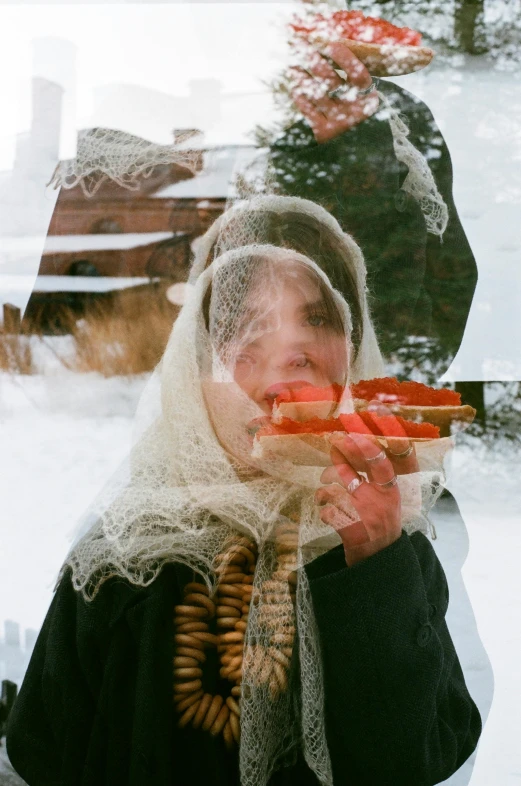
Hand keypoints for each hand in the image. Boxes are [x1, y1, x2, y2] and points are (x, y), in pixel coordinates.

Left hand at [288, 40, 379, 143]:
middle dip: (315, 62)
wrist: (355, 147)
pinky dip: (301, 97)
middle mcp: (355, 111)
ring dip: (302, 77)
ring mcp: (338, 123)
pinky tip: (296, 87)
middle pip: (333, 82)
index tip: (331, 44)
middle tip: (302, 47)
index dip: (345, 59)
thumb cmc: (355, 111)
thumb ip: (351, 77)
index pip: (358, 75)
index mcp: (368, 98)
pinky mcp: (323, 132)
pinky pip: (308, 109)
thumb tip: (329, 46)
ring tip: (293, 65)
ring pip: (317, 94)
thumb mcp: (360, 96)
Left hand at [314, 432, 401, 565]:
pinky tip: (328, 515)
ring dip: (324, 492)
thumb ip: (376, 478)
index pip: (381, 465)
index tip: (353, 434)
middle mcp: (378, 501)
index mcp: (390, 493)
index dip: (366, 448)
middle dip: (338, 457)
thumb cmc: (381, 523)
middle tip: (333, 444)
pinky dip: (324, 512)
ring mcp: (362, 514)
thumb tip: (357, 446)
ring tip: (324, 497)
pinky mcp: (348, 528)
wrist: (379, 558)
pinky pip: (327, 510)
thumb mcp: (388, 500)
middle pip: (349, 473)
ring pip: (332, 491)